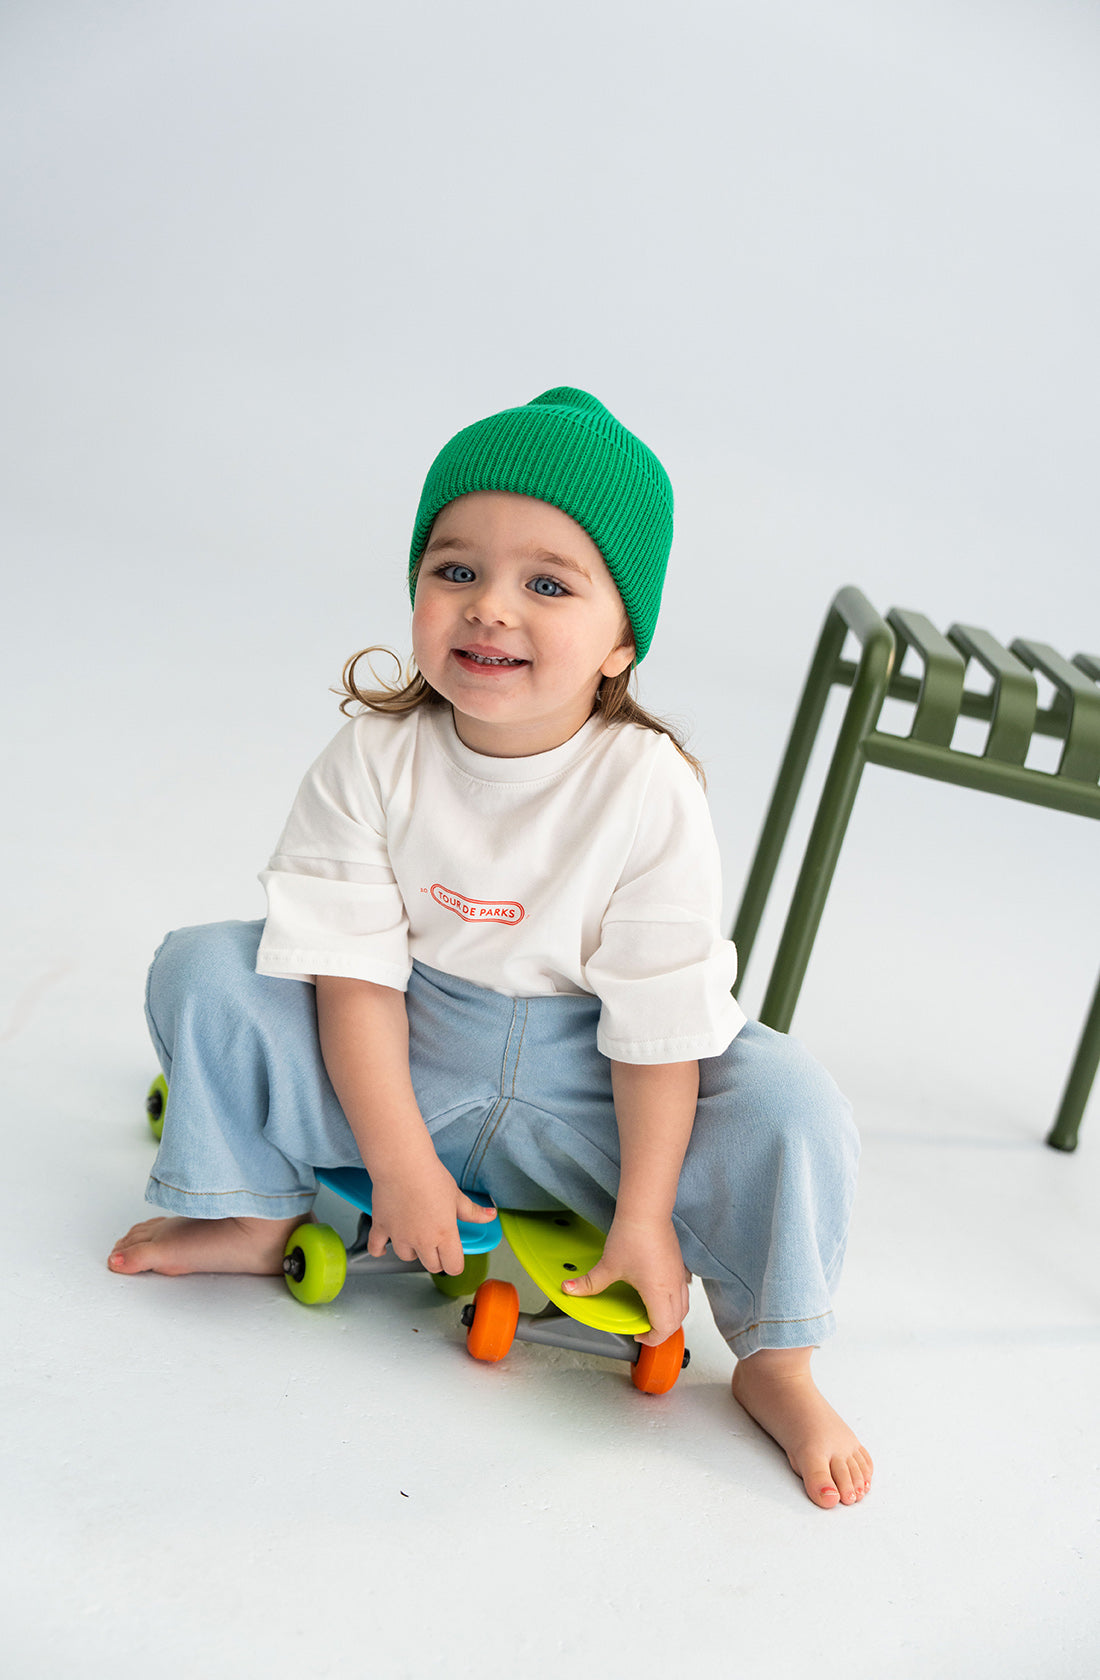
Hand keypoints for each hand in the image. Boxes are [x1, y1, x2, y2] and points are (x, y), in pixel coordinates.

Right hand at [366, 1155, 495, 1275]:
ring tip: (415, 1236)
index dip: (455, 1263)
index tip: (454, 1257)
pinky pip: (376, 1248)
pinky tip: (383, 1247)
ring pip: (407, 1257)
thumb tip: (490, 1216)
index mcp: (445, 1235)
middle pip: (432, 1265)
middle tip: (437, 1243)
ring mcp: (400, 1237)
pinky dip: (379, 1250)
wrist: (403, 1165)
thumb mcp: (457, 1196)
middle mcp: (422, 1241)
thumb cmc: (430, 1177)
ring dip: (412, 1251)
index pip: (453, 1266)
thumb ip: (473, 1212)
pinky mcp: (382, 1228)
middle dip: (436, 1258)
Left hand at [560, 1213, 689, 1345]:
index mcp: (658, 1293)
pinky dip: (675, 1299)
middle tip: (644, 1329)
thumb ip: (589, 1282)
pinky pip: (683, 1289)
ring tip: (652, 1314)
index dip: (652, 1338)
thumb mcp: (608, 1265)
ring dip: (670, 1315)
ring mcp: (679, 1274)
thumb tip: (569, 1289)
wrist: (646, 1210)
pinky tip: (661, 1292)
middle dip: (662, 1330)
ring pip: (683, 1305)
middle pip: (677, 1321)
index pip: (664, 1328)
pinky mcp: (679, 1263)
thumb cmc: (632, 1235)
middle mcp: (673, 1286)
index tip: (638, 1335)